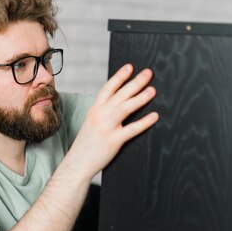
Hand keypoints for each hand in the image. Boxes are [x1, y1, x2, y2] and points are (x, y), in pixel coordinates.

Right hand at [69, 64, 158, 179]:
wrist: (77, 163)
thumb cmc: (85, 145)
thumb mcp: (90, 124)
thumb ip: (102, 113)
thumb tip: (117, 104)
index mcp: (94, 110)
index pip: (108, 88)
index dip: (120, 76)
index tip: (130, 67)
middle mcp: (100, 115)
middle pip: (120, 94)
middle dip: (135, 82)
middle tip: (148, 73)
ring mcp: (106, 127)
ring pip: (125, 108)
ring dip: (140, 97)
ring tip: (152, 90)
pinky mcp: (113, 141)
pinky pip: (132, 129)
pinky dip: (144, 122)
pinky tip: (154, 116)